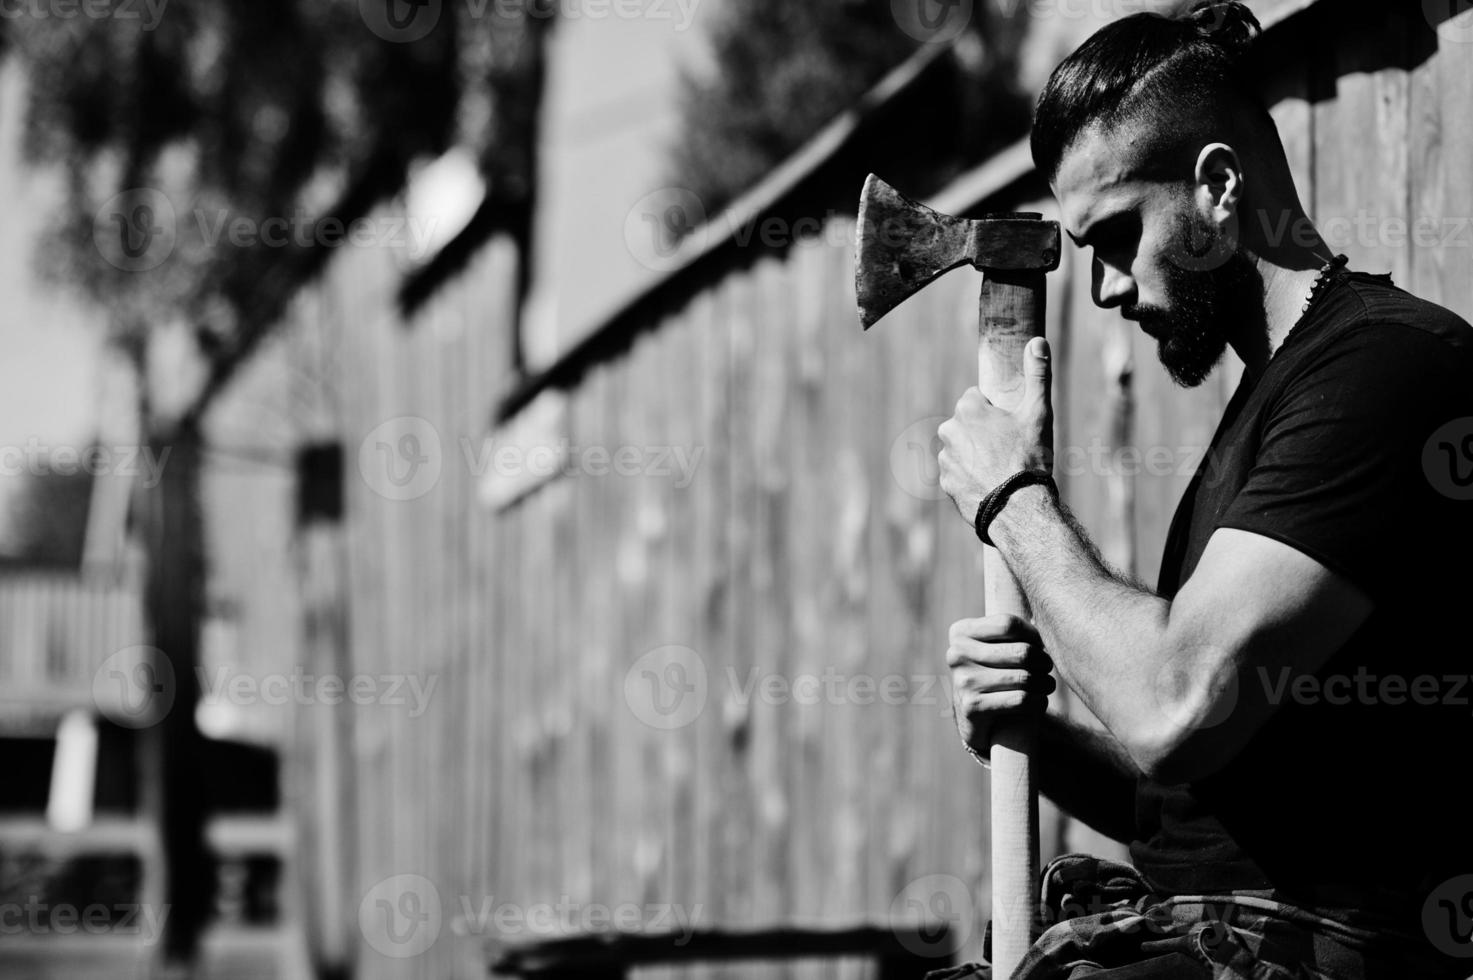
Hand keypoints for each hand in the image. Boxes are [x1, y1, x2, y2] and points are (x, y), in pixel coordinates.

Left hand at [937, 337, 1052, 525]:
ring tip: (1001, 470)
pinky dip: (971, 477)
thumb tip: (1038, 341)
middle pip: (967, 424)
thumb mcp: (1037, 412)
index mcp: (967, 408)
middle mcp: (948, 430)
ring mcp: (945, 459)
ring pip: (962, 449)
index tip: (1010, 427)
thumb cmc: (1028, 458)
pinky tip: (991, 484)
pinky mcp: (945, 483)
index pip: (977, 399)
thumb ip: (1037, 375)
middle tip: (1008, 450)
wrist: (1017, 508)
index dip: (996, 412)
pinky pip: (958, 473)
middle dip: (984, 433)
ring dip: (976, 455)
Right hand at [948, 614, 1054, 760]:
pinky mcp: (973, 707)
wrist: (973, 714)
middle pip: (1021, 651)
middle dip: (1043, 661)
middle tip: (1047, 667)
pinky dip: (1038, 702)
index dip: (1033, 634)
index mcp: (960, 632)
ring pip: (1024, 677)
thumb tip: (1044, 618)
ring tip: (1047, 684)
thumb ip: (1009, 629)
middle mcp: (957, 654)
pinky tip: (1038, 701)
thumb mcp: (991, 644)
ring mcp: (963, 681)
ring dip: (1045, 683)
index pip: (1008, 623)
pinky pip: (1021, 700)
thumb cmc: (992, 671)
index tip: (1040, 644)